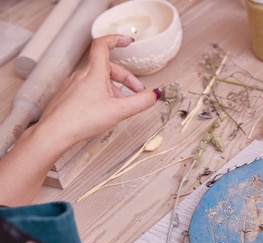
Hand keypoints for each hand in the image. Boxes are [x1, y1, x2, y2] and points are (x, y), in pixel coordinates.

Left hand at [0, 35, 158, 205]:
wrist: (55, 133)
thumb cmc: (82, 120)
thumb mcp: (119, 111)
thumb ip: (141, 102)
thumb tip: (155, 94)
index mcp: (94, 72)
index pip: (103, 44)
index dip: (117, 39)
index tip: (128, 41)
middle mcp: (82, 75)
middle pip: (108, 67)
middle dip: (126, 78)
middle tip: (137, 92)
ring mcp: (73, 84)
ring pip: (99, 79)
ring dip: (114, 88)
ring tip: (122, 105)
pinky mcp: (68, 95)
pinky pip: (88, 88)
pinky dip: (102, 94)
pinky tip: (104, 110)